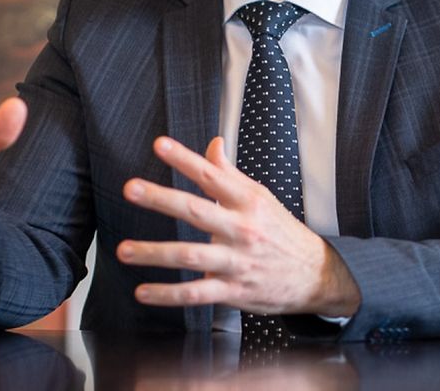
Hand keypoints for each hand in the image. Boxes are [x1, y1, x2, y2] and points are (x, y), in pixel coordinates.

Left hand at [116, 136, 361, 316]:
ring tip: (124, 250)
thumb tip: (213, 144)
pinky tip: (142, 292)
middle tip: (130, 188)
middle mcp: (242, 229)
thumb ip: (231, 173)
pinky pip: (196, 294)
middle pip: (197, 211)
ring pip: (191, 256)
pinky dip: (167, 295)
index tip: (160, 145)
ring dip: (155, 253)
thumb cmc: (281, 232)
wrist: (315, 274)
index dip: (185, 159)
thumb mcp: (261, 198)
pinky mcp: (233, 291)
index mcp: (249, 202)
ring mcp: (237, 262)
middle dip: (161, 199)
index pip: (212, 176)